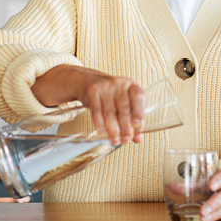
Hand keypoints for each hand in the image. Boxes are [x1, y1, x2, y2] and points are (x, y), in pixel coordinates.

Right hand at [31, 65, 145, 145]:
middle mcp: (118, 82)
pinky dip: (99, 121)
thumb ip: (129, 118)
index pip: (139, 97)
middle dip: (126, 126)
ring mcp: (104, 84)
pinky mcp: (90, 89)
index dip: (140, 111)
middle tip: (125, 141)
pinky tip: (101, 131)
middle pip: (124, 107)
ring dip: (113, 127)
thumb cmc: (104, 94)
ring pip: (110, 110)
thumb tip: (138, 138)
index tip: (139, 127)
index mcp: (129, 85)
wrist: (80, 78)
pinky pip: (96, 108)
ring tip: (115, 141)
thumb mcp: (118, 102)